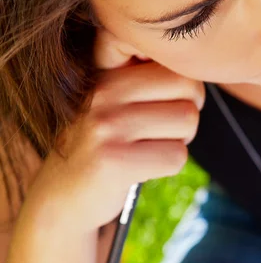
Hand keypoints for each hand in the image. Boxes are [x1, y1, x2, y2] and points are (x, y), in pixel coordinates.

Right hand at [19, 28, 203, 230]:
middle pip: (189, 90)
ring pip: (187, 122)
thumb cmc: (101, 146)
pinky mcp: (114, 162)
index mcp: (108, 73)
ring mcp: (107, 127)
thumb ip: (146, 78)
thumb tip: (199, 64)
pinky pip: (176, 156)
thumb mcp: (113, 103)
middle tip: (164, 132)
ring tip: (151, 149)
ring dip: (179, 141)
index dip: (187, 91)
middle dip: (188, 116)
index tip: (168, 106)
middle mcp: (105, 93)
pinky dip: (168, 166)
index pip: (177, 66)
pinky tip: (143, 168)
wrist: (58, 198)